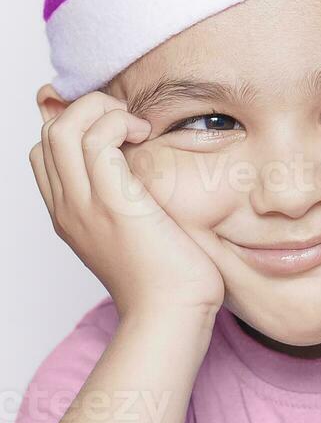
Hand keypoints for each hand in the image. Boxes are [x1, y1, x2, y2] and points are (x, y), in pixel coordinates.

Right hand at [29, 91, 224, 323]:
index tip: (121, 129)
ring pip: (63, 128)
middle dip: (90, 108)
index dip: (80, 123)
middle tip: (130, 123)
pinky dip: (118, 122)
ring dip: (103, 111)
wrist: (171, 313)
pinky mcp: (113, 203)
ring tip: (137, 128)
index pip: (47, 150)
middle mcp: (68, 207)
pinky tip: (144, 135)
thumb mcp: (140, 226)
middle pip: (48, 132)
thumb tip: (145, 164)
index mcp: (70, 212)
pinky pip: (97, 139)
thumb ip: (130, 196)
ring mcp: (85, 205)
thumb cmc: (169, 272)